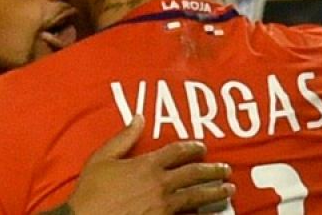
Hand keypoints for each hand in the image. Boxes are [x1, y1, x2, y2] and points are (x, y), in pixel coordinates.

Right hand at [61, 115, 233, 214]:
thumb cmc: (92, 191)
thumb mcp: (102, 158)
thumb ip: (123, 137)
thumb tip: (138, 117)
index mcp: (147, 165)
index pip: (177, 152)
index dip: (192, 148)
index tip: (202, 147)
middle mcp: (160, 184)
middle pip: (194, 174)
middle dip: (213, 170)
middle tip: (226, 169)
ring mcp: (163, 206)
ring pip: (197, 196)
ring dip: (215, 192)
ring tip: (229, 189)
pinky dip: (201, 214)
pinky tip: (211, 213)